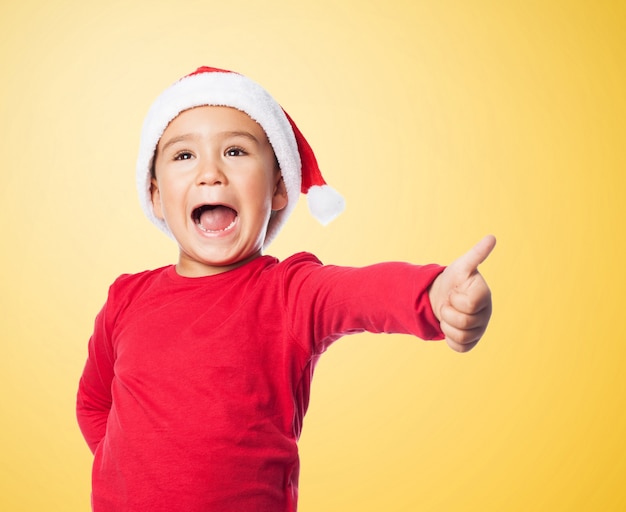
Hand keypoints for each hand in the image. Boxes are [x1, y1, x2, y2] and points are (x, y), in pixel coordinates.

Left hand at [428, 235, 495, 351]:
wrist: (441, 295)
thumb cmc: (454, 279)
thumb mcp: (461, 265)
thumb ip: (476, 254)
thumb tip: (492, 237)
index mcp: (484, 296)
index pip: (469, 305)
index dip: (455, 299)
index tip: (454, 292)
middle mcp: (486, 313)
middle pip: (464, 322)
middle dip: (448, 312)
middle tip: (448, 303)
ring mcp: (480, 328)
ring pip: (461, 336)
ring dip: (447, 325)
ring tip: (448, 314)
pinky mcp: (471, 341)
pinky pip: (460, 347)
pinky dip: (449, 339)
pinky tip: (449, 326)